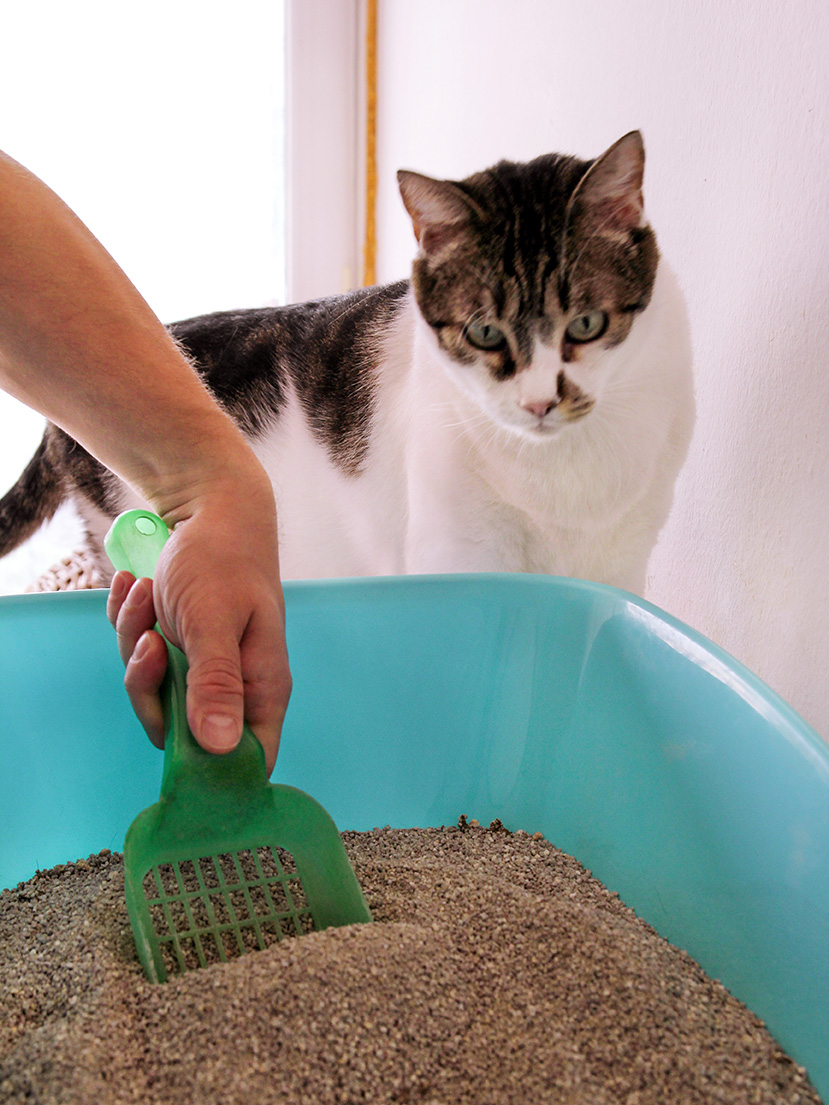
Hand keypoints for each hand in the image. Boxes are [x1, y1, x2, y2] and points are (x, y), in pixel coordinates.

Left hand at [106, 473, 290, 774]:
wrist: (212, 505)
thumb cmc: (224, 559)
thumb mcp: (213, 621)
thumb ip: (216, 684)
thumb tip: (220, 748)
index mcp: (260, 688)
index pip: (247, 759)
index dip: (211, 767)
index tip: (173, 735)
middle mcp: (233, 685)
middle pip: (180, 730)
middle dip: (150, 683)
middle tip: (152, 638)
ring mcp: (202, 666)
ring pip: (151, 690)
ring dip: (134, 639)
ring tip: (145, 593)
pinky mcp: (177, 647)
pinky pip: (138, 656)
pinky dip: (128, 620)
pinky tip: (135, 585)